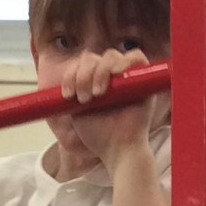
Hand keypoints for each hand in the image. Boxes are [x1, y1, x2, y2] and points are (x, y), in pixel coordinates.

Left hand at [62, 49, 157, 167]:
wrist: (117, 150)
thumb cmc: (99, 136)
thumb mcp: (77, 113)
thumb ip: (73, 94)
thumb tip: (62, 81)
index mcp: (92, 83)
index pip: (80, 65)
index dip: (71, 74)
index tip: (67, 95)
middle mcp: (109, 77)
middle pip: (93, 57)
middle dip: (83, 74)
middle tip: (84, 97)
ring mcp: (126, 76)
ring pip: (111, 55)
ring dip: (100, 71)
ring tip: (97, 94)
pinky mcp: (143, 78)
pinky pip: (137, 56)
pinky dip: (124, 62)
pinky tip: (116, 75)